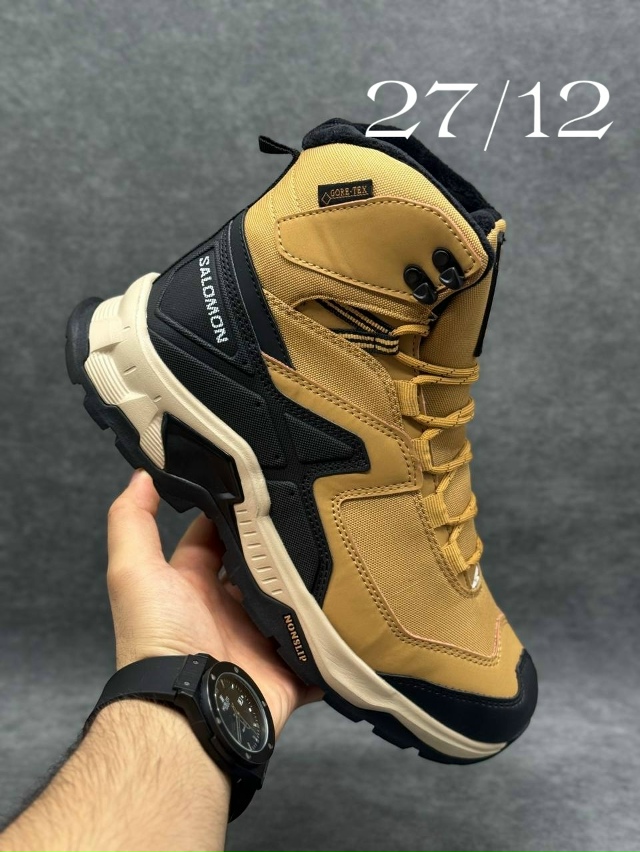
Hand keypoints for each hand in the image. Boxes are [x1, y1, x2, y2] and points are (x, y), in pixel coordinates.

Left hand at [106, 469, 321, 734]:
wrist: (190, 711)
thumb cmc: (156, 638)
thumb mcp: (133, 571)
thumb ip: (131, 521)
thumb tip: (142, 473)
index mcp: (194, 584)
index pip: (217, 537)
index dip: (234, 512)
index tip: (262, 482)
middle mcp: (227, 608)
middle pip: (260, 565)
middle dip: (282, 544)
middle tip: (315, 509)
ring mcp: (260, 637)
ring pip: (293, 601)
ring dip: (312, 583)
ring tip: (344, 548)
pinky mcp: (289, 666)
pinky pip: (318, 647)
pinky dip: (334, 633)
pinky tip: (356, 606)